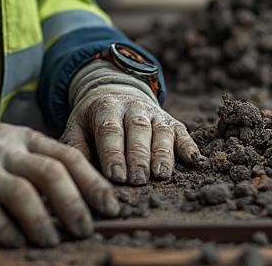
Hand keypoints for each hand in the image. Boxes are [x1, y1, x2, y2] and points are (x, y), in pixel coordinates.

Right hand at [0, 112, 118, 247]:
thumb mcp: (2, 144)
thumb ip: (32, 162)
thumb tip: (74, 195)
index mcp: (22, 137)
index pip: (67, 156)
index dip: (93, 183)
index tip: (110, 206)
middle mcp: (5, 150)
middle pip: (52, 174)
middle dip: (75, 204)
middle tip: (86, 229)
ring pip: (23, 194)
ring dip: (43, 222)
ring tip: (52, 241)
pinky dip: (5, 231)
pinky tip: (16, 242)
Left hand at [59, 64, 201, 184]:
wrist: (116, 92)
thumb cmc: (93, 120)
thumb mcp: (77, 126)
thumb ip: (76, 147)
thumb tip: (78, 173)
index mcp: (106, 107)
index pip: (110, 130)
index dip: (113, 153)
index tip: (116, 176)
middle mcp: (133, 107)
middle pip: (138, 129)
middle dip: (139, 156)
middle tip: (138, 179)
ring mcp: (155, 113)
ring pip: (161, 131)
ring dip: (163, 153)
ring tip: (161, 175)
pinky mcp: (171, 121)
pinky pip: (182, 132)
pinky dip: (189, 146)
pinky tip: (194, 161)